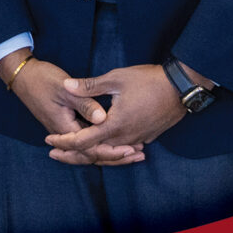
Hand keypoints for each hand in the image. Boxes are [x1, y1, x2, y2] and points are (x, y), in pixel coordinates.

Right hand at [1, 55, 131, 166]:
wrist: (22, 76)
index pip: (90, 148)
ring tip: (133, 152)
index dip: (111, 151)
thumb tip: (103, 118)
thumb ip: (85, 103)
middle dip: (115, 156)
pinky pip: (87, 140)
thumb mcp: (64, 89)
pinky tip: (116, 141)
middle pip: (91, 154)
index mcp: (64, 126)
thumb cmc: (42, 79)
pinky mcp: (67, 124)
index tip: (131, 149)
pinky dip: (102, 143)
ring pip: (89, 148)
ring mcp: (65, 129)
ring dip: (110, 152)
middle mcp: (65, 132)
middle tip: (138, 155)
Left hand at [47, 63, 190, 164]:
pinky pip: (124, 147)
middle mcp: (126, 138)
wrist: (183, 87)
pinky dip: (110, 149)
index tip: (48, 140)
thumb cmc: (150, 80)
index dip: (64, 142)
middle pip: (94, 153)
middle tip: (54, 152)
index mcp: (114, 126)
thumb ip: (89, 86)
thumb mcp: (116, 79)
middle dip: (72, 153)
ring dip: (91, 152)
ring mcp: (138, 139)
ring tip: (74, 151)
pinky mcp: (148, 136)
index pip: (83, 141)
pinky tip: (103, 145)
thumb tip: (66, 85)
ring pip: (110, 152)